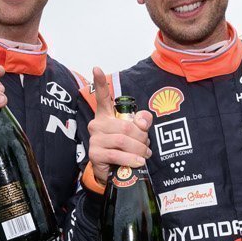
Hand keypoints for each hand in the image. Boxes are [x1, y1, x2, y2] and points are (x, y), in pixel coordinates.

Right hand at [85, 68, 151, 184]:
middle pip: (125, 126)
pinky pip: (116, 154)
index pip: (102, 97)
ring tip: (143, 155)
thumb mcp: (136, 133)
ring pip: (122, 140)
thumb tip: (143, 122)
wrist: (112, 171)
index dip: (99, 82)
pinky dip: (130, 158)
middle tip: (146, 147)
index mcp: (106, 115)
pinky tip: (138, 162)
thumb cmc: (125, 148)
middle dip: (141, 137)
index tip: (97, 68)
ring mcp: (95, 138)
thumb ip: (142, 122)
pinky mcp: (94, 153)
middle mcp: (97, 124)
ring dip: (138, 149)